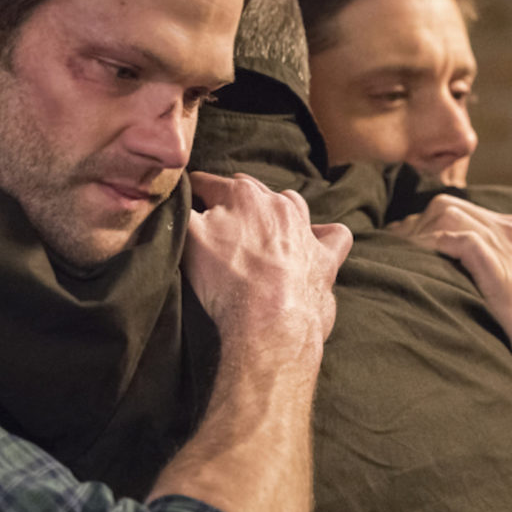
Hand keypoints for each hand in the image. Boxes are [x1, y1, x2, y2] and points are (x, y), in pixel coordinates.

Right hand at [185, 171, 351, 347]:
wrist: (269, 327)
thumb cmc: (225, 283)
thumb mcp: (186, 240)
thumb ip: (180, 211)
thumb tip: (178, 197)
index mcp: (242, 195)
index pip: (206, 183)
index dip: (191, 193)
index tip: (183, 206)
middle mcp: (278, 205)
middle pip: (248, 190)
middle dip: (230, 200)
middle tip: (215, 223)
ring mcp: (305, 231)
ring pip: (291, 204)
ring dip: (274, 211)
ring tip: (258, 231)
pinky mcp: (326, 259)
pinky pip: (333, 235)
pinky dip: (322, 236)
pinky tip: (311, 243)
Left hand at [387, 194, 511, 404]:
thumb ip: (492, 276)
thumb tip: (449, 278)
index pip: (458, 211)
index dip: (422, 226)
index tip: (398, 248)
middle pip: (446, 206)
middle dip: (411, 226)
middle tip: (388, 253)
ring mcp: (511, 247)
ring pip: (446, 215)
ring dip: (413, 234)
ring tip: (393, 259)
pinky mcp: (504, 268)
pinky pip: (455, 239)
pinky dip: (427, 247)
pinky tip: (410, 265)